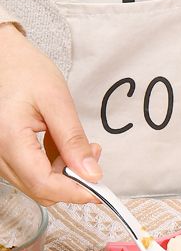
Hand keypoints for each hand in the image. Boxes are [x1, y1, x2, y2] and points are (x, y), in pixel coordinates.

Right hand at [0, 24, 101, 205]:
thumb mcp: (57, 101)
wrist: (4, 59)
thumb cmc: (26, 71)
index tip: (100, 190)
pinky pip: (30, 172)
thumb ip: (73, 140)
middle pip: (39, 189)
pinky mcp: (3, 154)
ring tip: (81, 145)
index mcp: (8, 139)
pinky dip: (52, 166)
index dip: (75, 192)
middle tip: (93, 153)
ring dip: (63, 174)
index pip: (43, 184)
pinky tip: (63, 146)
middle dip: (73, 181)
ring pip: (35, 184)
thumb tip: (91, 173)